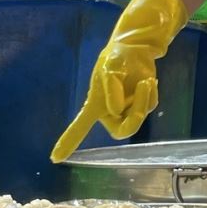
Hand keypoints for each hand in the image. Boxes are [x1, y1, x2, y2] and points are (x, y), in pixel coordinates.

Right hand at [51, 0, 187, 161]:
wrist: (134, 50)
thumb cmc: (117, 57)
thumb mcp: (111, 67)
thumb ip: (111, 88)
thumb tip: (115, 110)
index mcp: (95, 104)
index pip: (81, 125)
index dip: (69, 140)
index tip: (55, 157)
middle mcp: (109, 112)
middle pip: (123, 130)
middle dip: (137, 114)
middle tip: (145, 88)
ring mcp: (126, 110)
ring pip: (138, 116)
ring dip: (145, 97)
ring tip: (146, 79)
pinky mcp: (140, 105)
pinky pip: (149, 105)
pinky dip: (151, 92)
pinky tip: (148, 80)